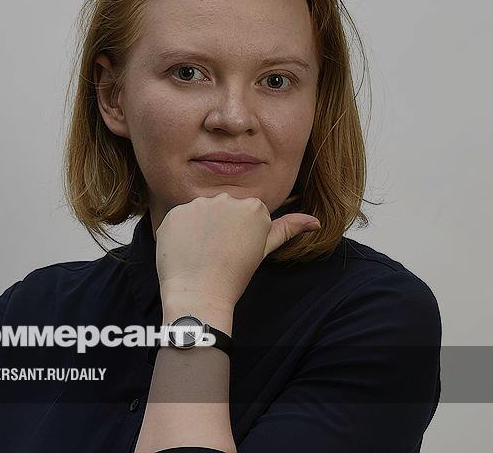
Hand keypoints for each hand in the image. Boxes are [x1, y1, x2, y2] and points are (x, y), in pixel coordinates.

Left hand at [155, 192, 321, 309]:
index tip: (234, 251)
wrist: (199, 294)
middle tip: (217, 254)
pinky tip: (184, 251)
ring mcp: (199, 204)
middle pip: (223, 208)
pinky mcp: (176, 212)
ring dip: (200, 228)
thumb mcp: (264, 250)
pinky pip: (179, 218)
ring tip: (201, 253)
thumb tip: (316, 222)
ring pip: (201, 212)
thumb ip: (287, 229)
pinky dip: (180, 233)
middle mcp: (228, 198)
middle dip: (220, 226)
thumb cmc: (234, 276)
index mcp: (254, 206)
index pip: (244, 212)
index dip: (238, 234)